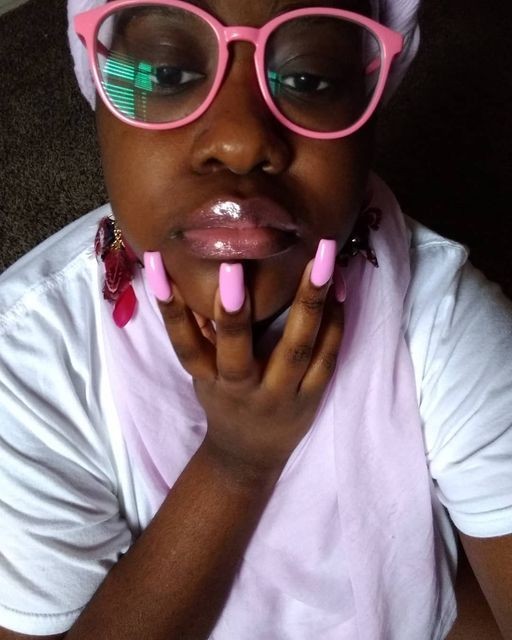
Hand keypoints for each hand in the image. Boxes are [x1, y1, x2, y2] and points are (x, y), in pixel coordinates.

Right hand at [157, 257, 344, 478]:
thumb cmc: (223, 402)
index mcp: (208, 381)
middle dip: (234, 311)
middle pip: (236, 351)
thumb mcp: (203, 374)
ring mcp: (280, 395)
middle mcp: (241, 389)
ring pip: (295, 349)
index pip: (184, 344)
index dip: (172, 311)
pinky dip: (335, 322)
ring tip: (323, 259)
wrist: (250, 456)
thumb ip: (198, 330)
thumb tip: (184, 276)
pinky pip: (327, 357)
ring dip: (309, 302)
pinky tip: (339, 289)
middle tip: (234, 265)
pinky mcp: (312, 397)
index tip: (159, 267)